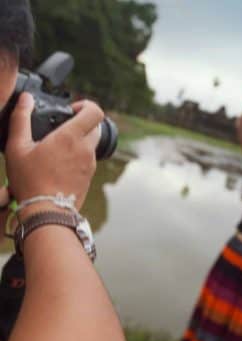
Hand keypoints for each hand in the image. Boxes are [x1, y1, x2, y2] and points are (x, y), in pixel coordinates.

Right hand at [5, 93, 102, 215]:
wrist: (47, 212)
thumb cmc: (30, 181)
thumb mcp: (17, 148)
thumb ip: (20, 120)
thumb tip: (25, 99)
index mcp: (71, 137)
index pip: (95, 112)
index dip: (86, 105)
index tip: (72, 110)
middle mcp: (86, 149)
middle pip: (96, 126)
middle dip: (83, 121)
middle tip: (64, 127)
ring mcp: (91, 164)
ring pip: (93, 143)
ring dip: (81, 139)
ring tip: (58, 146)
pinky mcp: (90, 176)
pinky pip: (89, 159)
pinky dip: (80, 154)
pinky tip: (61, 162)